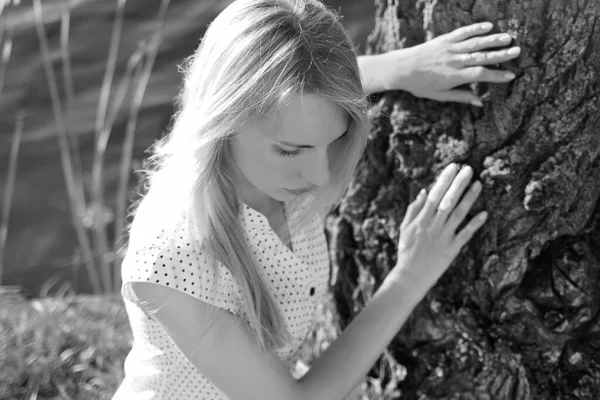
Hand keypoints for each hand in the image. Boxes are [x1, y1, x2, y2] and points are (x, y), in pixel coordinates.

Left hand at [381, 22, 520, 105]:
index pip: (481, 75)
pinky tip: (488, 26)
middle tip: (517, 51)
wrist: (402, 69)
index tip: (511, 75)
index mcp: (455, 76)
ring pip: (475, 43)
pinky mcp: (444, 39)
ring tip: (508, 38)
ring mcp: (450, 49)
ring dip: (492, 40)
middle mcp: (455, 61)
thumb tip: (480, 102)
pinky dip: (475, 29)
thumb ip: (461, 97)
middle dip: (501, 54)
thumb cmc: (420, 85)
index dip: (497, 75)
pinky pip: (462, 33)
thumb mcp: (440, 96)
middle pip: (482, 56)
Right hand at [388, 163, 486, 291]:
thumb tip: (423, 191)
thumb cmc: (406, 251)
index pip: (434, 194)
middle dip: (458, 183)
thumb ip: (413, 209)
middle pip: (448, 200)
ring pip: (459, 214)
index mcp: (421, 219)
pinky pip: (465, 234)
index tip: (453, 167)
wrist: (410, 276)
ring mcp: (443, 237)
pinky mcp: (452, 249)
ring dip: (469, 198)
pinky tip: (484, 213)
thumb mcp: (404, 228)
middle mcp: (433, 225)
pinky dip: (475, 224)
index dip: (444, 180)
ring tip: (479, 184)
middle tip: (469, 169)